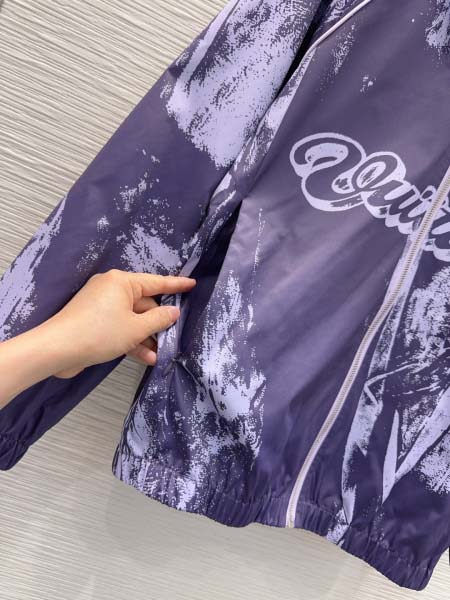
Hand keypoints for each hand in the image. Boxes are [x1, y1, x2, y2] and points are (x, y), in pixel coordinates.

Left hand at [47, 269, 195, 377]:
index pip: (156, 282)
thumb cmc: (100, 333)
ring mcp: (101, 306)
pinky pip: (120, 327)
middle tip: (173, 337)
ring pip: (132, 319)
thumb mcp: (136, 328)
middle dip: (158, 322)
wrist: (57, 349)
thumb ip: (159, 319)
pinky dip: (131, 340)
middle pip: (144, 303)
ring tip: (160, 354)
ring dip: (146, 336)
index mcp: (122, 282)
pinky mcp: (94, 321)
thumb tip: (173, 311)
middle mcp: (112, 289)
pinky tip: (146, 357)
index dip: (176, 285)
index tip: (192, 284)